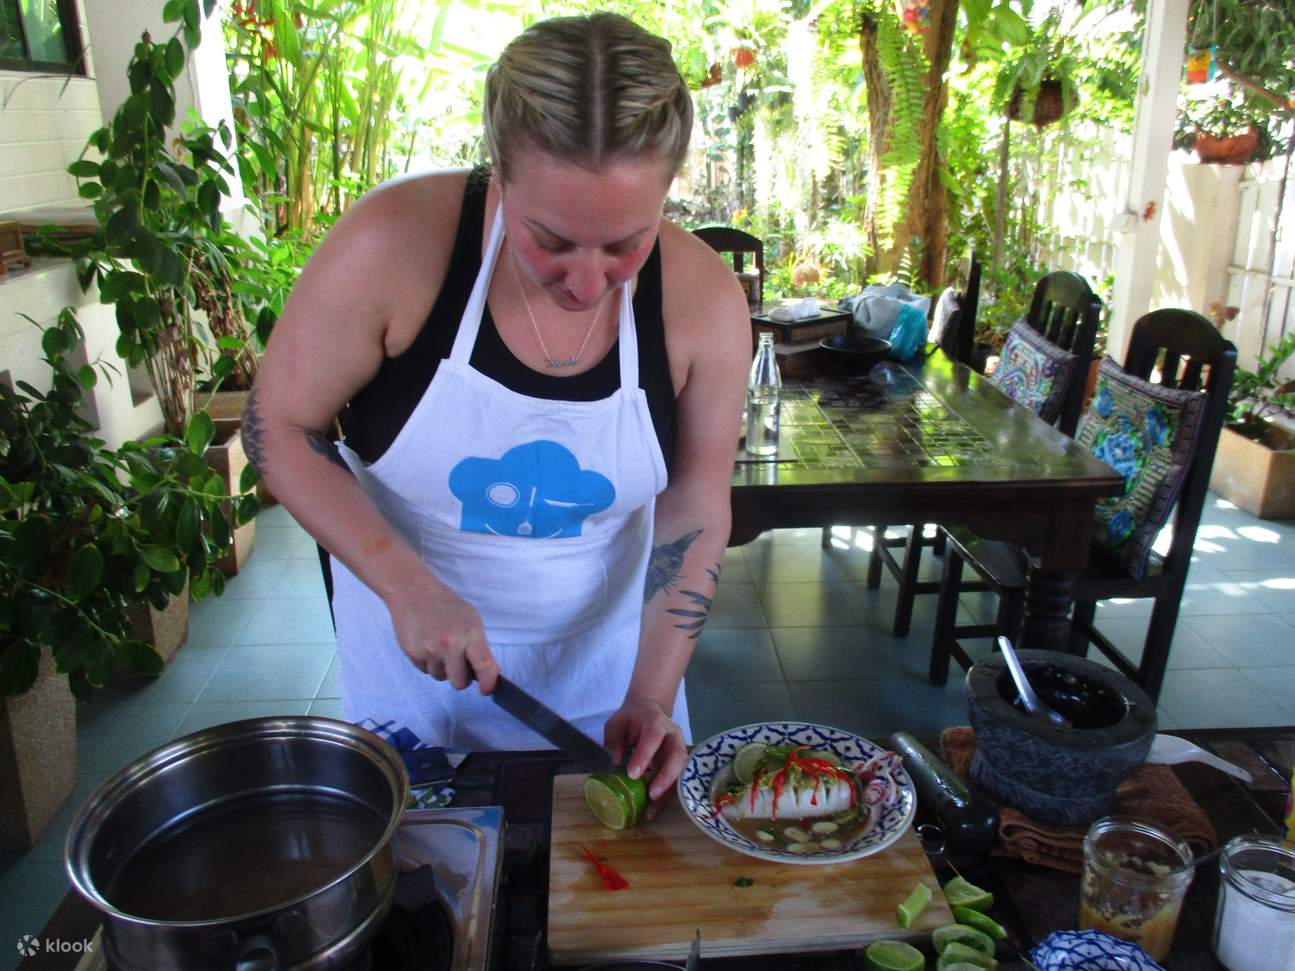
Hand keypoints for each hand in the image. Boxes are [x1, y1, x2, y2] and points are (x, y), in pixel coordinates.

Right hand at [385, 575, 499, 692]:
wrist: (413, 591)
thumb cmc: (446, 605)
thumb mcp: (471, 619)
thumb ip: (478, 646)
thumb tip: (484, 675)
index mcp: (470, 634)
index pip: (485, 666)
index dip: (489, 683)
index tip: (487, 689)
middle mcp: (450, 644)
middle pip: (460, 683)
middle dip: (461, 676)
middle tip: (457, 659)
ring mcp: (430, 650)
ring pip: (441, 678)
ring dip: (442, 668)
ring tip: (438, 644)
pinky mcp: (412, 654)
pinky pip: (425, 671)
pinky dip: (427, 662)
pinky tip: (426, 642)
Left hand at [603, 695, 687, 818]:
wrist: (648, 711)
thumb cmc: (631, 718)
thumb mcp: (616, 724)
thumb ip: (613, 742)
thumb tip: (613, 766)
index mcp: (655, 721)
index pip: (653, 736)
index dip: (645, 755)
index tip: (633, 774)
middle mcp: (672, 735)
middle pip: (677, 755)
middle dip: (666, 776)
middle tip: (652, 794)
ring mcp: (679, 749)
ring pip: (681, 772)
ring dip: (667, 792)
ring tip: (651, 811)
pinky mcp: (678, 764)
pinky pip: (676, 781)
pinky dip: (665, 798)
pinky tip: (653, 810)